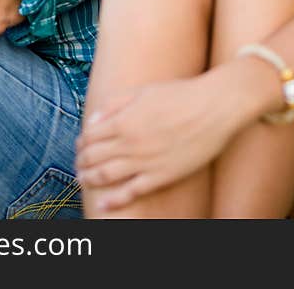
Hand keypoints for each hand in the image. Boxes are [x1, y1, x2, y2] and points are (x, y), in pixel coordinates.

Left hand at [75, 73, 238, 211]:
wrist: (215, 107)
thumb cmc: (181, 94)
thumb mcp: (144, 90)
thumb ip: (115, 103)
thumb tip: (93, 120)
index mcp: (124, 120)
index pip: (90, 136)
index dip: (81, 142)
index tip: (80, 145)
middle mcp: (130, 143)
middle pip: (94, 157)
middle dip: (81, 161)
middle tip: (78, 164)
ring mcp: (145, 162)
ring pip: (106, 176)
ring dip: (89, 179)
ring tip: (83, 180)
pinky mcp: (161, 176)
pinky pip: (132, 193)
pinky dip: (114, 200)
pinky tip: (103, 203)